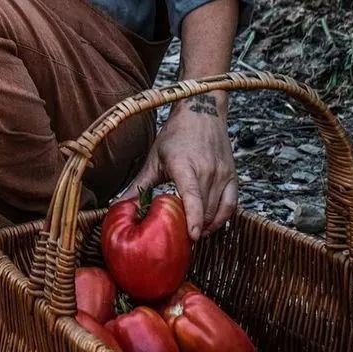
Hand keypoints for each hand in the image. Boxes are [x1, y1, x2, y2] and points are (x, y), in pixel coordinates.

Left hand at [119, 92, 236, 240]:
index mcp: (184, 165)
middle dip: (193, 228)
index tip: (192, 236)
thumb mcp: (154, 158)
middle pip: (204, 209)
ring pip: (217, 210)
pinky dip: (222, 219)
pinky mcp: (232, 176)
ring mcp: (222, 173)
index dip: (193, 217)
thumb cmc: (176, 135)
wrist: (202, 111)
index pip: (192, 195)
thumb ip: (140, 185)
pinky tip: (209, 225)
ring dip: (206, 226)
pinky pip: (231, 204)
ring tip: (192, 234)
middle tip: (179, 239)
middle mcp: (206, 170)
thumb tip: (120, 206)